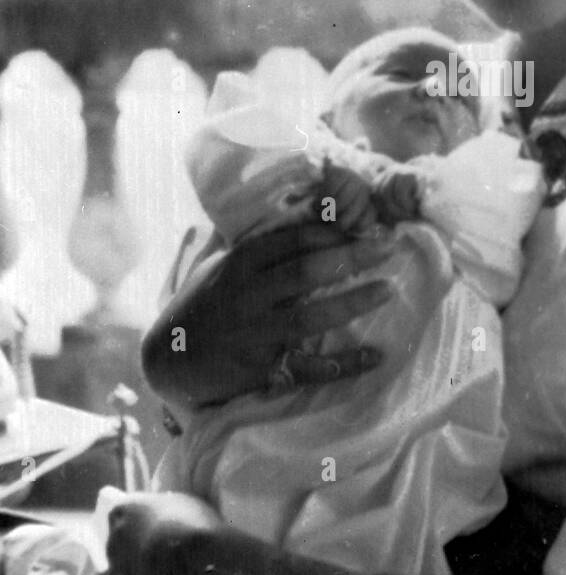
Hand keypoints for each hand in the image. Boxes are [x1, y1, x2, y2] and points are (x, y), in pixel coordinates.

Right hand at [142, 222, 394, 410]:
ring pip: (309, 318)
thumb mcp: (219, 263)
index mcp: (239, 264)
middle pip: (304, 273)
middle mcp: (246, 296)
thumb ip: (255, 239)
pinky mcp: (259, 371)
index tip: (364, 224)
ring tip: (388, 290)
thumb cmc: (202, 302)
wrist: (168, 359)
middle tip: (388, 246)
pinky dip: (344, 364)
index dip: (330, 232)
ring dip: (351, 303)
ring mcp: (253, 335)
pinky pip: (308, 367)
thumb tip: (299, 203)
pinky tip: (375, 356)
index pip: (289, 241)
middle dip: (350, 257)